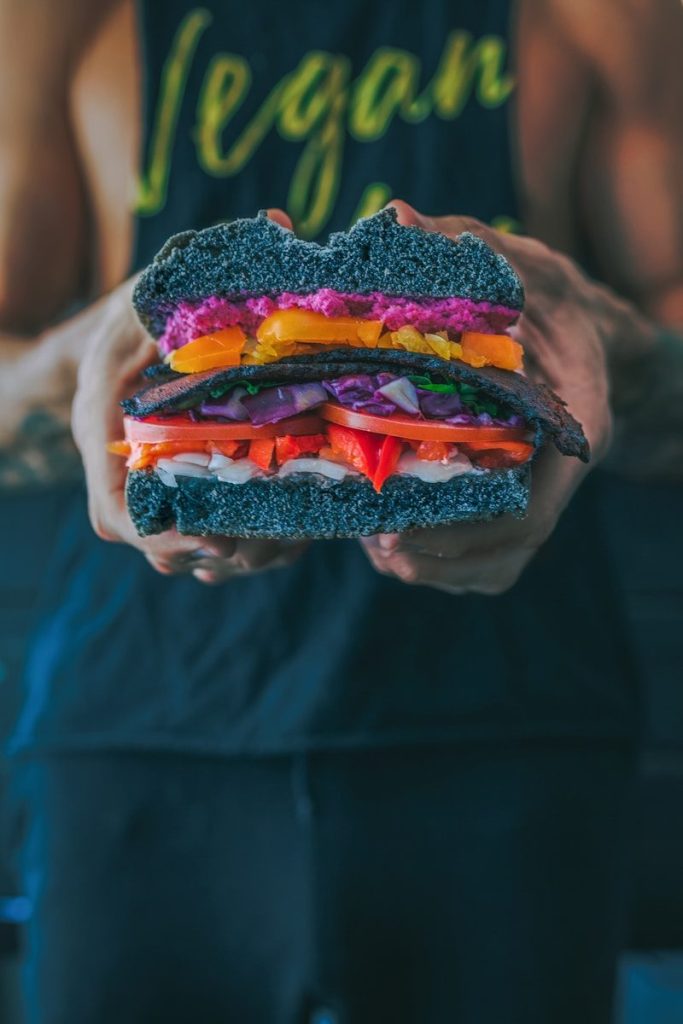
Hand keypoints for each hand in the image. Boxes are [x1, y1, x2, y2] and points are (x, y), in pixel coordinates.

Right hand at [72, 212, 308, 583]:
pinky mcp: (194, 487)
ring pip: (194, 548)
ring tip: (288, 539)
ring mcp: (162, 481)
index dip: (161, 534)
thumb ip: (211, 265)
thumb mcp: (171, 281)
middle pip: (162, 543)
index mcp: (110, 425)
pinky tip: (293, 529)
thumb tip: (279, 225)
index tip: (215, 533)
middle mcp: (130, 465)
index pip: (116, 511)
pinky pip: (218, 533)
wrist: (146, 325)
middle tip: (268, 539)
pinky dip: (254, 541)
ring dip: (242, 553)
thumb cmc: (153, 305)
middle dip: (217, 551)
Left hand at [361, 200, 622, 594]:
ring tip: (374, 548)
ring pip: (500, 562)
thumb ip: (463, 249)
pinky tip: (397, 545)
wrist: (581, 325)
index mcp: (574, 418)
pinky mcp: (526, 498)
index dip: (467, 533)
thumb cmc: (546, 294)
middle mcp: (563, 466)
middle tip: (370, 541)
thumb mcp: (513, 262)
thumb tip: (393, 221)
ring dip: (437, 566)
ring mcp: (547, 488)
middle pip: (509, 545)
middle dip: (438, 554)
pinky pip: (494, 557)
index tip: (398, 530)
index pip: (534, 502)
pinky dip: (447, 563)